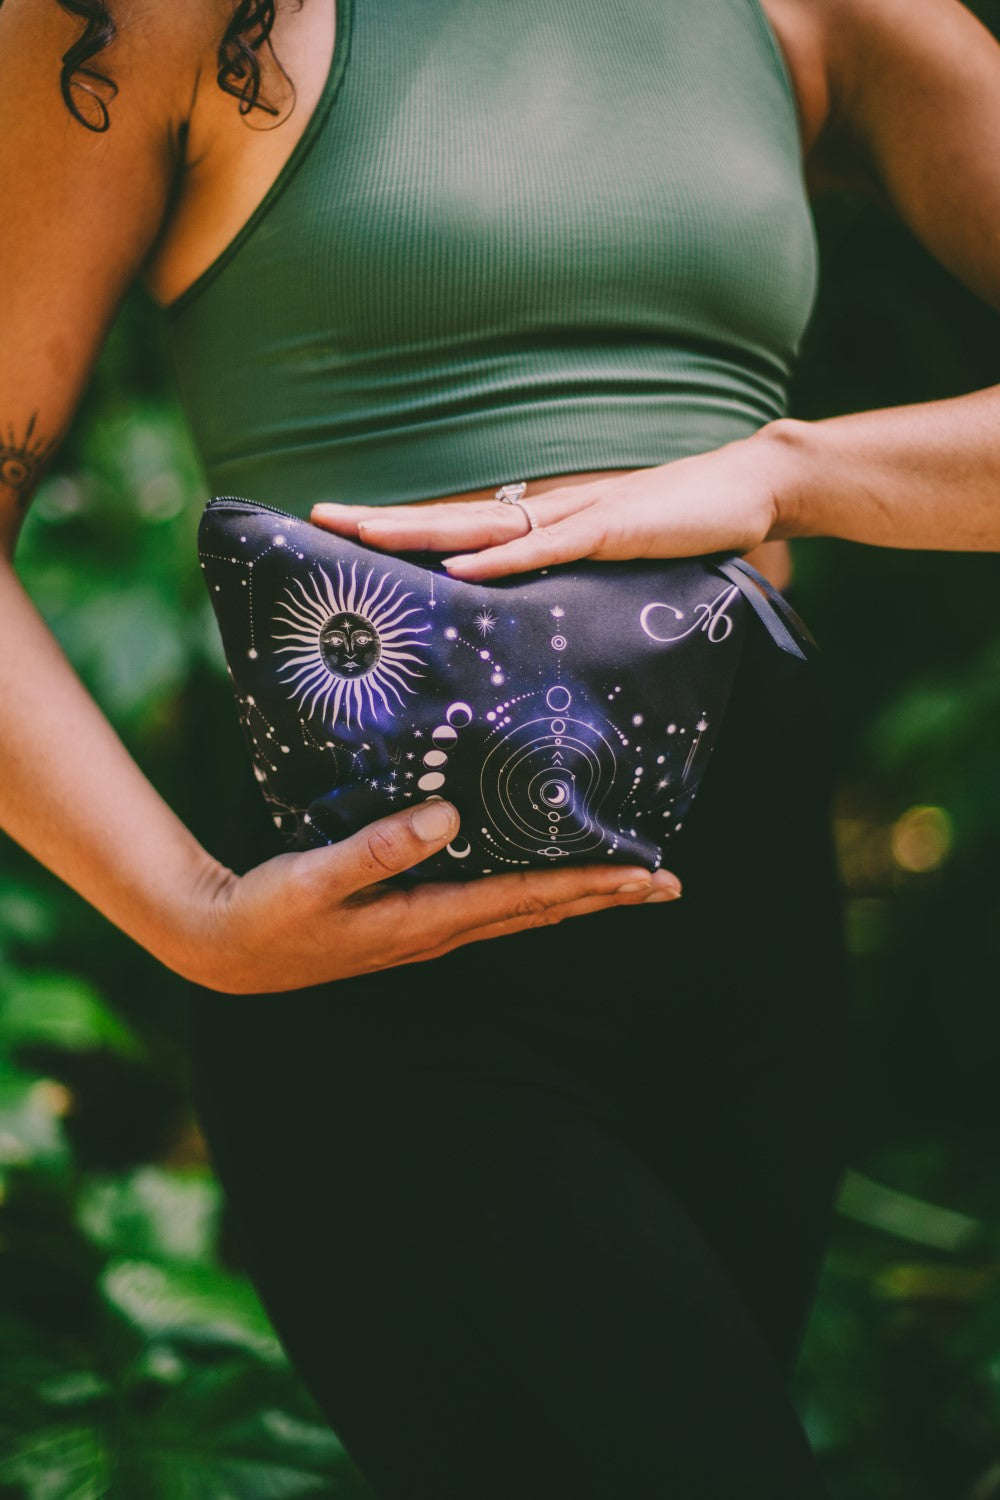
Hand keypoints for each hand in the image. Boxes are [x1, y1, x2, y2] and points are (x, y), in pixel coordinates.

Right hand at [175, 800, 680, 993]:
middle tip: (668, 881)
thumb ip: (378, 848)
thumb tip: (448, 815)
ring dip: (578, 896)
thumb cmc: (269, 914)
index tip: (648, 873)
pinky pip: (492, 904)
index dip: (592, 883)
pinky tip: (543, 877)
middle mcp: (440, 930)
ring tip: (627, 880)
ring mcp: (428, 930)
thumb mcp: (314, 878)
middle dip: (607, 894)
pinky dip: (534, 891)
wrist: (227, 950)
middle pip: (542, 910)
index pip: (529, 897)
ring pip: (523, 911)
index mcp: (427, 919)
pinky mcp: (411, 921)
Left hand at [310, 426, 797, 578]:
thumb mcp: (609, 560)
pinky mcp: (610, 531)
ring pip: (480, 526)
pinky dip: (500, 559)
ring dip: (419, 531)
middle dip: (381, 521)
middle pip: (446, 517)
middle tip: (318, 519)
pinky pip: (546, 547)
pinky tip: (457, 566)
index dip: (398, 527)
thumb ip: (569, 578)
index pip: (455, 523)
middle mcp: (543, 512)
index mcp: (539, 520)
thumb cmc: (678, 526)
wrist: (745, 488)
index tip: (342, 532)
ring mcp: (574, 517)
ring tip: (362, 535)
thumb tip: (530, 606)